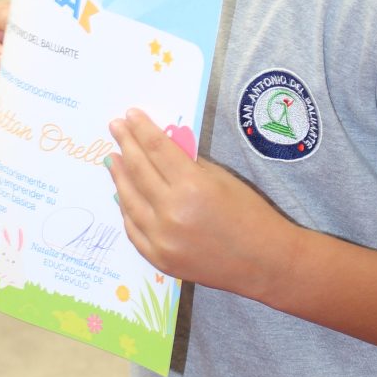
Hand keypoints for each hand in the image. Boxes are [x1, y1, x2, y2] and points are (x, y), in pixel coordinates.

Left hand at [108, 108, 291, 292]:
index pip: (157, 149)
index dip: (141, 129)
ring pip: (128, 200)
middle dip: (125, 145)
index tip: (129, 115)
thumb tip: (158, 148)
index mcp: (192, 187)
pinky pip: (133, 229)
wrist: (263, 261)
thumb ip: (187, 164)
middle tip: (115, 127)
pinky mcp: (159, 259)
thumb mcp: (222, 178)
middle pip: (138, 170)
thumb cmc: (249, 214)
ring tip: (113, 159)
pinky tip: (122, 194)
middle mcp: (171, 212)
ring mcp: (162, 239)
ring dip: (119, 176)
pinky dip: (126, 209)